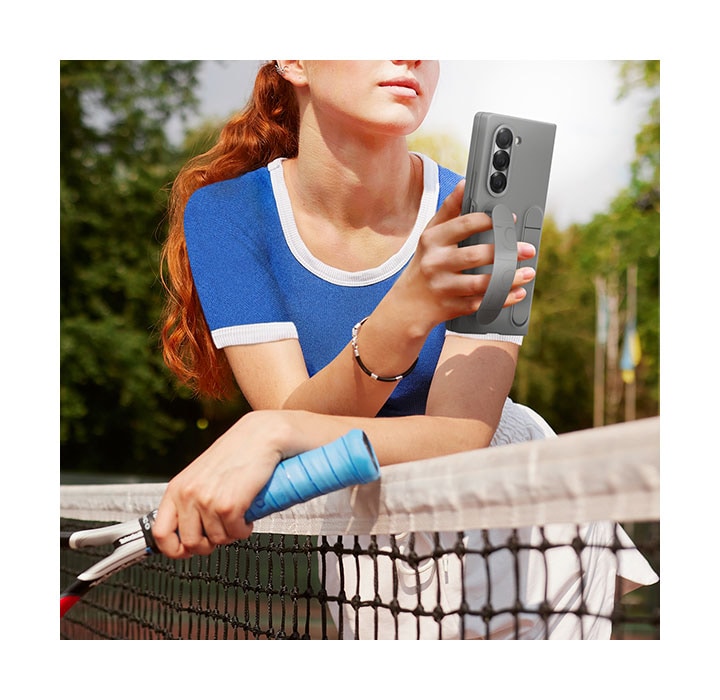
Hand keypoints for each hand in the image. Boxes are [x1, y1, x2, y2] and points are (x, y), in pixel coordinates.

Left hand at [152, 412, 288, 557]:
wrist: (261, 436)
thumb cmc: (236, 453)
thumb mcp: (202, 475)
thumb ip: (192, 498)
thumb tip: (190, 531)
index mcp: (177, 488)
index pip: (161, 533)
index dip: (175, 549)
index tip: (187, 550)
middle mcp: (188, 495)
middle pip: (191, 543)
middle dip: (210, 544)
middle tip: (222, 532)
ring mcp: (207, 501)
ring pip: (217, 540)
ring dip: (231, 534)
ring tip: (238, 517)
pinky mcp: (229, 505)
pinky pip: (236, 534)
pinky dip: (245, 530)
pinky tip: (247, 516)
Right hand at [399, 180, 535, 327]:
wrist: (407, 304)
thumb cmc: (425, 263)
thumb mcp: (430, 235)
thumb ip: (449, 210)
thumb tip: (464, 183)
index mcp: (432, 240)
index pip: (464, 225)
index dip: (490, 221)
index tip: (510, 219)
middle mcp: (435, 263)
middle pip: (475, 256)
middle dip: (506, 253)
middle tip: (528, 250)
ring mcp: (442, 287)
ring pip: (480, 284)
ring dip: (509, 279)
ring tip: (528, 273)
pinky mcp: (449, 307)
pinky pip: (480, 304)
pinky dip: (502, 300)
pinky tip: (517, 293)